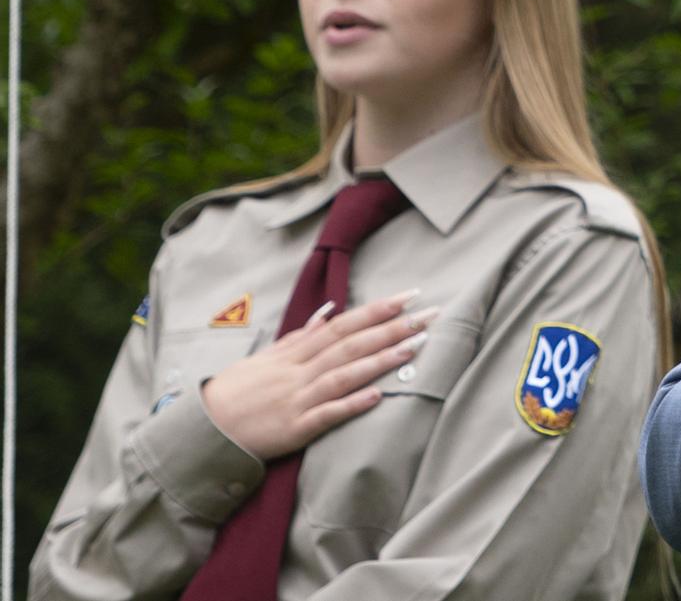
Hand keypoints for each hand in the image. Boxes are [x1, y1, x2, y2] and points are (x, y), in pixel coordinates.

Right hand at [202, 291, 437, 459]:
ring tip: (415, 346)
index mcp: (295, 353)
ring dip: (381, 360)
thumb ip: (300, 336)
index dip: (376, 310)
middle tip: (430, 315)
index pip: (343, 325)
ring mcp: (298, 399)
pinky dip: (351, 404)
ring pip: (344, 375)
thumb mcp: (266, 357)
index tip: (409, 296)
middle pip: (351, 344)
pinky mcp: (295, 429)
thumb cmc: (237, 391)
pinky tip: (377, 395)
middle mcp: (299, 372)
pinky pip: (326, 415)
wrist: (205, 430)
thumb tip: (329, 311)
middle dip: (392, 327)